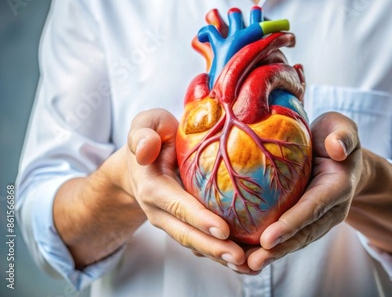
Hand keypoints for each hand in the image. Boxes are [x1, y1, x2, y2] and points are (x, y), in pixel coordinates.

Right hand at [113, 108, 249, 269]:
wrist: (142, 161)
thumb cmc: (152, 138)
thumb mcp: (146, 125)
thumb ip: (143, 134)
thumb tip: (145, 150)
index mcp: (153, 187)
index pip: (178, 206)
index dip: (199, 219)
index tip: (223, 229)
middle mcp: (161, 211)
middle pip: (188, 234)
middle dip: (214, 248)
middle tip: (241, 257)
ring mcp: (172, 222)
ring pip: (196, 244)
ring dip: (221, 257)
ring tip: (250, 265)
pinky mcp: (185, 225)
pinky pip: (202, 242)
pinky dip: (221, 254)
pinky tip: (247, 260)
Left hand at [245, 112, 363, 270]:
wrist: (338, 154)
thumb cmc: (334, 136)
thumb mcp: (342, 128)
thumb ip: (344, 136)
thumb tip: (337, 149)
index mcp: (338, 186)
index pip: (313, 207)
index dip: (292, 224)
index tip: (268, 238)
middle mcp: (330, 209)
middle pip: (303, 233)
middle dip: (278, 249)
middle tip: (252, 262)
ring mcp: (317, 218)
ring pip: (294, 240)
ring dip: (271, 255)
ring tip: (244, 266)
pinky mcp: (303, 220)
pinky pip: (287, 235)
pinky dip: (269, 247)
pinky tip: (245, 256)